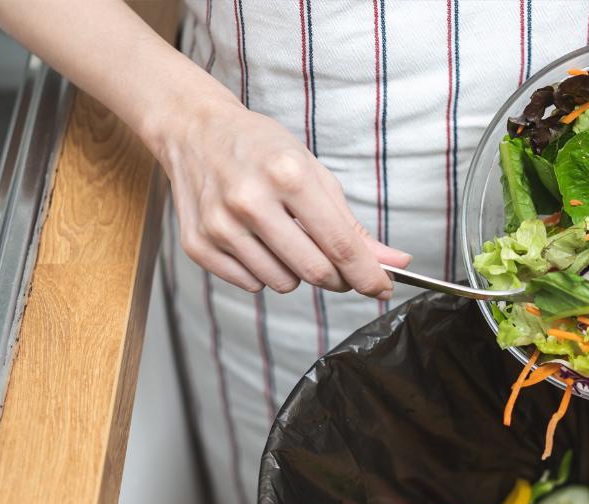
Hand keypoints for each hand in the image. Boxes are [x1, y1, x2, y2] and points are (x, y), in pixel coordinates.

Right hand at [151, 91, 409, 295]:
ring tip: (282, 236)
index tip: (383, 287)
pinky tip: (254, 240)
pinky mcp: (197, 245)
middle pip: (314, 271)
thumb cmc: (261, 149)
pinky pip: (251, 284)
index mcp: (287, 174)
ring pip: (282, 283)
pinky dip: (262, 272)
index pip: (339, 244)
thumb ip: (352, 225)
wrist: (194, 131)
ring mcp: (219, 225)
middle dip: (337, 277)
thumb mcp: (313, 172)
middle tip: (338, 265)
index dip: (368, 274)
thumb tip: (395, 264)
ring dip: (295, 271)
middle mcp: (249, 200)